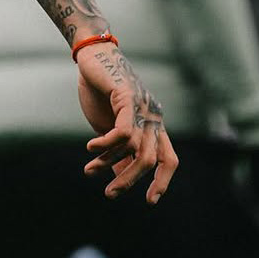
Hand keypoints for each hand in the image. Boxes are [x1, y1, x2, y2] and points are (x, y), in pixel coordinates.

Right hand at [75, 42, 177, 203]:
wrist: (92, 56)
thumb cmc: (101, 90)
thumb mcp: (109, 126)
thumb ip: (117, 148)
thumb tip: (121, 175)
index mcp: (153, 125)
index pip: (168, 159)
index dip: (162, 181)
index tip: (150, 201)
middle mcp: (154, 116)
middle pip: (150, 159)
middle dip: (130, 180)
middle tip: (110, 194)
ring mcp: (142, 106)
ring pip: (135, 148)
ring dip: (110, 163)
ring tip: (90, 170)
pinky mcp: (127, 96)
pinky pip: (122, 132)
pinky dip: (106, 145)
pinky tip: (90, 148)